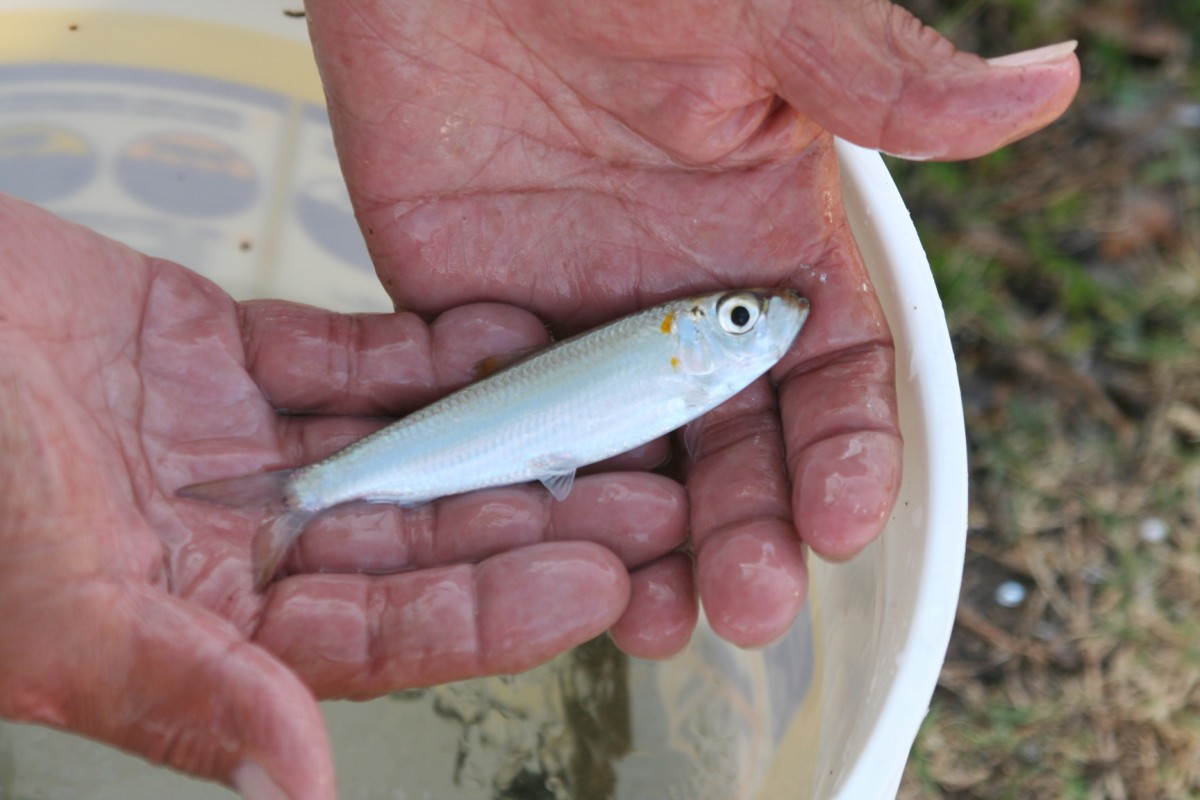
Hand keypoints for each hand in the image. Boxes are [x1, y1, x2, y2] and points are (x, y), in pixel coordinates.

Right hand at [0, 194, 687, 798]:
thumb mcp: (54, 606)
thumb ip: (184, 694)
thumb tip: (301, 785)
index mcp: (207, 622)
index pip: (387, 631)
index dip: (497, 610)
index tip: (600, 584)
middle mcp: (239, 539)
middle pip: (419, 535)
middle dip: (533, 515)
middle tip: (652, 497)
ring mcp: (237, 445)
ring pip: (400, 443)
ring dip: (500, 427)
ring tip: (607, 409)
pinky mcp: (222, 353)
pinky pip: (348, 353)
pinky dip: (423, 346)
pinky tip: (504, 335)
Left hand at [307, 0, 1078, 644]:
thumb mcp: (758, 14)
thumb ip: (876, 80)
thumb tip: (1042, 88)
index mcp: (765, 239)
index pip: (829, 373)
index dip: (842, 451)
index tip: (840, 518)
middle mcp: (679, 299)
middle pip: (733, 444)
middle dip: (749, 528)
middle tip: (748, 600)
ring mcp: (579, 320)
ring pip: (628, 459)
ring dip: (648, 545)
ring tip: (658, 619)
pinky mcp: (477, 325)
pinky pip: (511, 426)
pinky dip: (531, 492)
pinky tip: (540, 549)